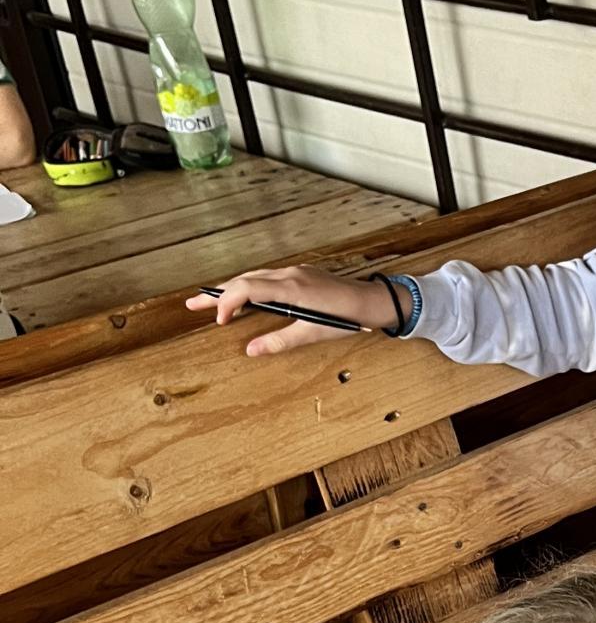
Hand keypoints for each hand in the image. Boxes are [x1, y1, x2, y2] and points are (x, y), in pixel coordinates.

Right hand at [184, 265, 399, 355]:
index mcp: (292, 287)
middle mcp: (290, 274)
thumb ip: (281, 341)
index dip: (228, 302)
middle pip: (245, 279)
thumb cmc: (349, 317)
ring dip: (232, 289)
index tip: (221, 321)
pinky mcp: (301, 274)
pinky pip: (267, 278)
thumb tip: (252, 350)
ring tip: (212, 302)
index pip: (247, 288)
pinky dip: (250, 287)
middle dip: (218, 293)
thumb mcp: (314, 333)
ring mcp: (296, 272)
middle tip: (193, 304)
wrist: (375, 301)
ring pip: (255, 277)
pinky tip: (244, 297)